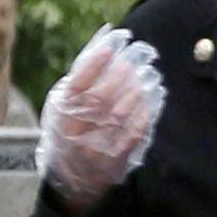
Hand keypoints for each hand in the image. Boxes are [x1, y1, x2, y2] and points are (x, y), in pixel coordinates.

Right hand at [39, 27, 162, 211]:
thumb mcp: (64, 103)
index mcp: (60, 113)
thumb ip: (82, 74)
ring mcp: (96, 146)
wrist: (73, 178)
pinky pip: (135, 131)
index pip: (77, 83)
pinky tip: (156, 92)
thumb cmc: (69, 128)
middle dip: (123, 70)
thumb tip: (106, 38)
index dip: (97, 60)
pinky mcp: (116, 158)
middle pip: (101, 96)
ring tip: (151, 71)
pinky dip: (148, 109)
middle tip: (141, 52)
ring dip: (140, 88)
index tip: (116, 41)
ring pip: (120, 113)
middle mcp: (76, 130)